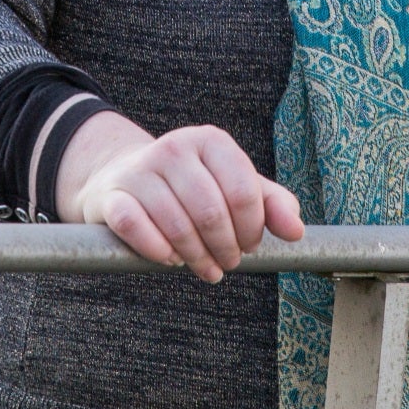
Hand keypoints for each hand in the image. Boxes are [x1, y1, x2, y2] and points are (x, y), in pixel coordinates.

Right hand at [56, 114, 304, 282]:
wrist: (124, 178)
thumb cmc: (192, 187)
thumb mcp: (235, 187)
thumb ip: (271, 205)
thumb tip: (297, 232)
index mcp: (211, 141)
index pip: (242, 191)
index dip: (251, 228)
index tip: (250, 245)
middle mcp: (175, 147)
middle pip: (211, 212)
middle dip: (226, 249)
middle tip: (228, 263)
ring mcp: (140, 170)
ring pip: (177, 225)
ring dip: (196, 258)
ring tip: (206, 268)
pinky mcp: (111, 195)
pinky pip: (136, 228)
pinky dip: (158, 251)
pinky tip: (170, 259)